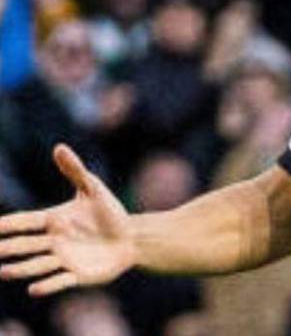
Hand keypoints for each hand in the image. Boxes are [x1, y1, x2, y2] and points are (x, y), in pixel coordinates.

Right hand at [0, 145, 135, 295]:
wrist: (132, 238)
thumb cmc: (111, 213)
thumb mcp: (93, 189)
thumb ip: (75, 170)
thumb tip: (59, 147)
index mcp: (53, 221)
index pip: (24, 222)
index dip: (6, 225)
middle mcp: (53, 242)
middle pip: (24, 245)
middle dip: (7, 248)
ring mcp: (63, 260)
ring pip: (36, 266)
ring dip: (20, 269)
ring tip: (3, 272)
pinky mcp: (77, 275)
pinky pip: (59, 282)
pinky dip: (47, 286)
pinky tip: (33, 289)